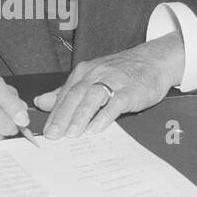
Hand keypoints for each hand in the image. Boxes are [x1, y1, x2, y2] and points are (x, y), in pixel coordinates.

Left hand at [34, 33, 183, 138]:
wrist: (154, 60)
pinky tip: (95, 129)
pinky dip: (104, 116)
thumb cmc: (122, 72)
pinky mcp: (130, 90)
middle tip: (53, 135)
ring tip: (71, 134)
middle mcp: (96, 75)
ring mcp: (114, 81)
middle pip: (75, 95)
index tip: (46, 132)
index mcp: (84, 72)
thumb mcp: (91, 78)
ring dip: (80, 117)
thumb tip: (41, 102)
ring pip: (92, 98)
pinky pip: (115, 103)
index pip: (65, 94)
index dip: (54, 113)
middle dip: (62, 116)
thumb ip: (66, 92)